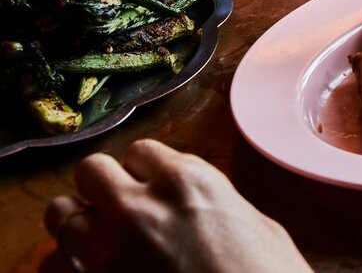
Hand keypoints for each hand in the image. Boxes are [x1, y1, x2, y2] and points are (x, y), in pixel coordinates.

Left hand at [42, 139, 309, 272]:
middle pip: (91, 172)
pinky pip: (52, 266)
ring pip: (61, 215)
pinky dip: (67, 267)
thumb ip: (216, 203)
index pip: (140, 152)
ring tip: (103, 243)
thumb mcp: (258, 226)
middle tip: (121, 211)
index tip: (151, 189)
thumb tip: (196, 206)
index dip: (145, 172)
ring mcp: (109, 254)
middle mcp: (140, 209)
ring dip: (80, 226)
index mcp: (188, 183)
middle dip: (103, 189)